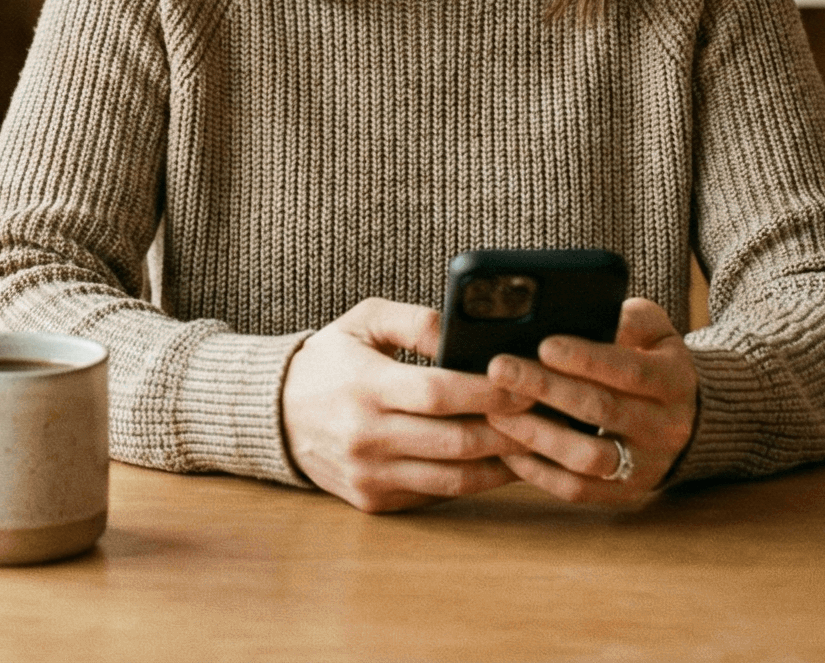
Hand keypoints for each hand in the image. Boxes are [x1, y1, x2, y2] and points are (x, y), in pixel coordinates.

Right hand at [282, 298, 531, 512]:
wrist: (275, 415)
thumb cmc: (329, 361)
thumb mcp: (364, 322)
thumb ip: (416, 321)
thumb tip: (468, 332)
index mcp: (363, 386)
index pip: (439, 393)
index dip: (489, 392)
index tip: (528, 384)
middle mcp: (366, 437)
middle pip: (456, 441)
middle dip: (510, 429)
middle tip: (549, 415)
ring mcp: (370, 475)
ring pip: (455, 478)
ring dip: (504, 463)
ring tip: (537, 442)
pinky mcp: (375, 502)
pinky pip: (438, 493)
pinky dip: (476, 480)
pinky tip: (502, 461)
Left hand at [482, 298, 699, 507]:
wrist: (687, 422)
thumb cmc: (653, 363)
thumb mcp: (656, 333)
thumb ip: (630, 319)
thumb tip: (591, 310)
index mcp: (673, 381)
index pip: (629, 369)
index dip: (585, 358)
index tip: (543, 344)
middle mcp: (666, 427)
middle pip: (602, 410)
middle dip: (546, 388)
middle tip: (499, 370)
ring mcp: (645, 466)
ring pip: (589, 458)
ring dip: (538, 435)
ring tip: (496, 411)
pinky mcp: (623, 494)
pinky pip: (577, 490)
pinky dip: (539, 472)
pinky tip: (508, 448)